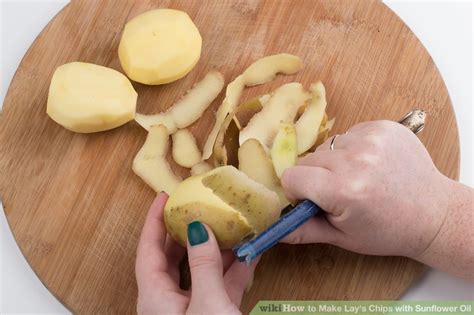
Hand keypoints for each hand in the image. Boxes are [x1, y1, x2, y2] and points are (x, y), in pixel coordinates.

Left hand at [135, 192, 257, 314]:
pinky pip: (219, 287)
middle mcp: (168, 303)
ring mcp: (191, 310)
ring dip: (216, 250)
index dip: (154, 221)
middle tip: (197, 207)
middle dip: (186, 231)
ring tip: (229, 225)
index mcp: (155, 298)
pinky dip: (234, 270)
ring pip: (199, 271)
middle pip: (172, 258)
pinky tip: (250, 253)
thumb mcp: (209, 304)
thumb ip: (204, 266)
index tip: (164, 196)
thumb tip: (199, 228)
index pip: (148, 251)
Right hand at [281, 120, 452, 258]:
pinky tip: (370, 164)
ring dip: (335, 161)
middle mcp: (356, 160)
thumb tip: (275, 230)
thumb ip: (305, 230)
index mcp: (344, 190)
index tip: (314, 200)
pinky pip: (348, 134)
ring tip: (359, 177)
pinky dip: (352, 149)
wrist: (433, 212)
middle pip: (309, 160)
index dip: (298, 191)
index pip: (292, 176)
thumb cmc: (388, 230)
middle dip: (317, 177)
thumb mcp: (344, 237)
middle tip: (340, 192)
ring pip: (328, 146)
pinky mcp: (383, 127)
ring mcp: (371, 139)